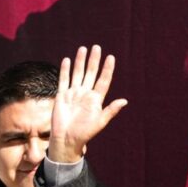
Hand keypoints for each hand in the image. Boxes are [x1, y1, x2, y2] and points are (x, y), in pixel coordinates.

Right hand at [48, 44, 127, 161]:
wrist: (67, 139)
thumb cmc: (85, 133)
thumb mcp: (100, 122)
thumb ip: (111, 110)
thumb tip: (125, 101)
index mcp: (96, 99)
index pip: (103, 80)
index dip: (107, 69)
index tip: (111, 57)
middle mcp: (85, 94)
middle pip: (90, 73)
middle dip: (94, 60)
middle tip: (97, 47)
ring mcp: (73, 93)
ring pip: (78, 73)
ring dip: (80, 61)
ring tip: (83, 48)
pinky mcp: (62, 95)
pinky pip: (64, 80)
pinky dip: (65, 70)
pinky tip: (68, 60)